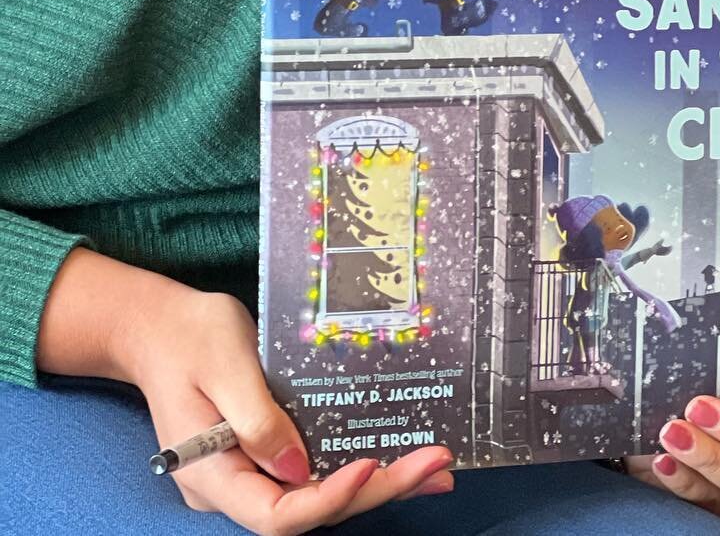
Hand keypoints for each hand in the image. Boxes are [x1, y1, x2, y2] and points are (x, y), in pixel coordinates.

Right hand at [41, 249, 454, 533]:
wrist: (161, 327)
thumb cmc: (189, 337)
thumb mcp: (223, 366)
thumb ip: (257, 418)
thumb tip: (299, 469)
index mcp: (212, 476)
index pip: (275, 514)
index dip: (328, 499)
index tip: (372, 465)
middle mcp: (234, 486)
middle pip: (308, 510)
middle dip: (374, 490)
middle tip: (434, 465)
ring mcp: (253, 471)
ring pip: (319, 494)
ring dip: (378, 484)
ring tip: (436, 470)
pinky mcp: (270, 451)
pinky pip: (317, 468)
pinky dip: (360, 464)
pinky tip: (402, 455)